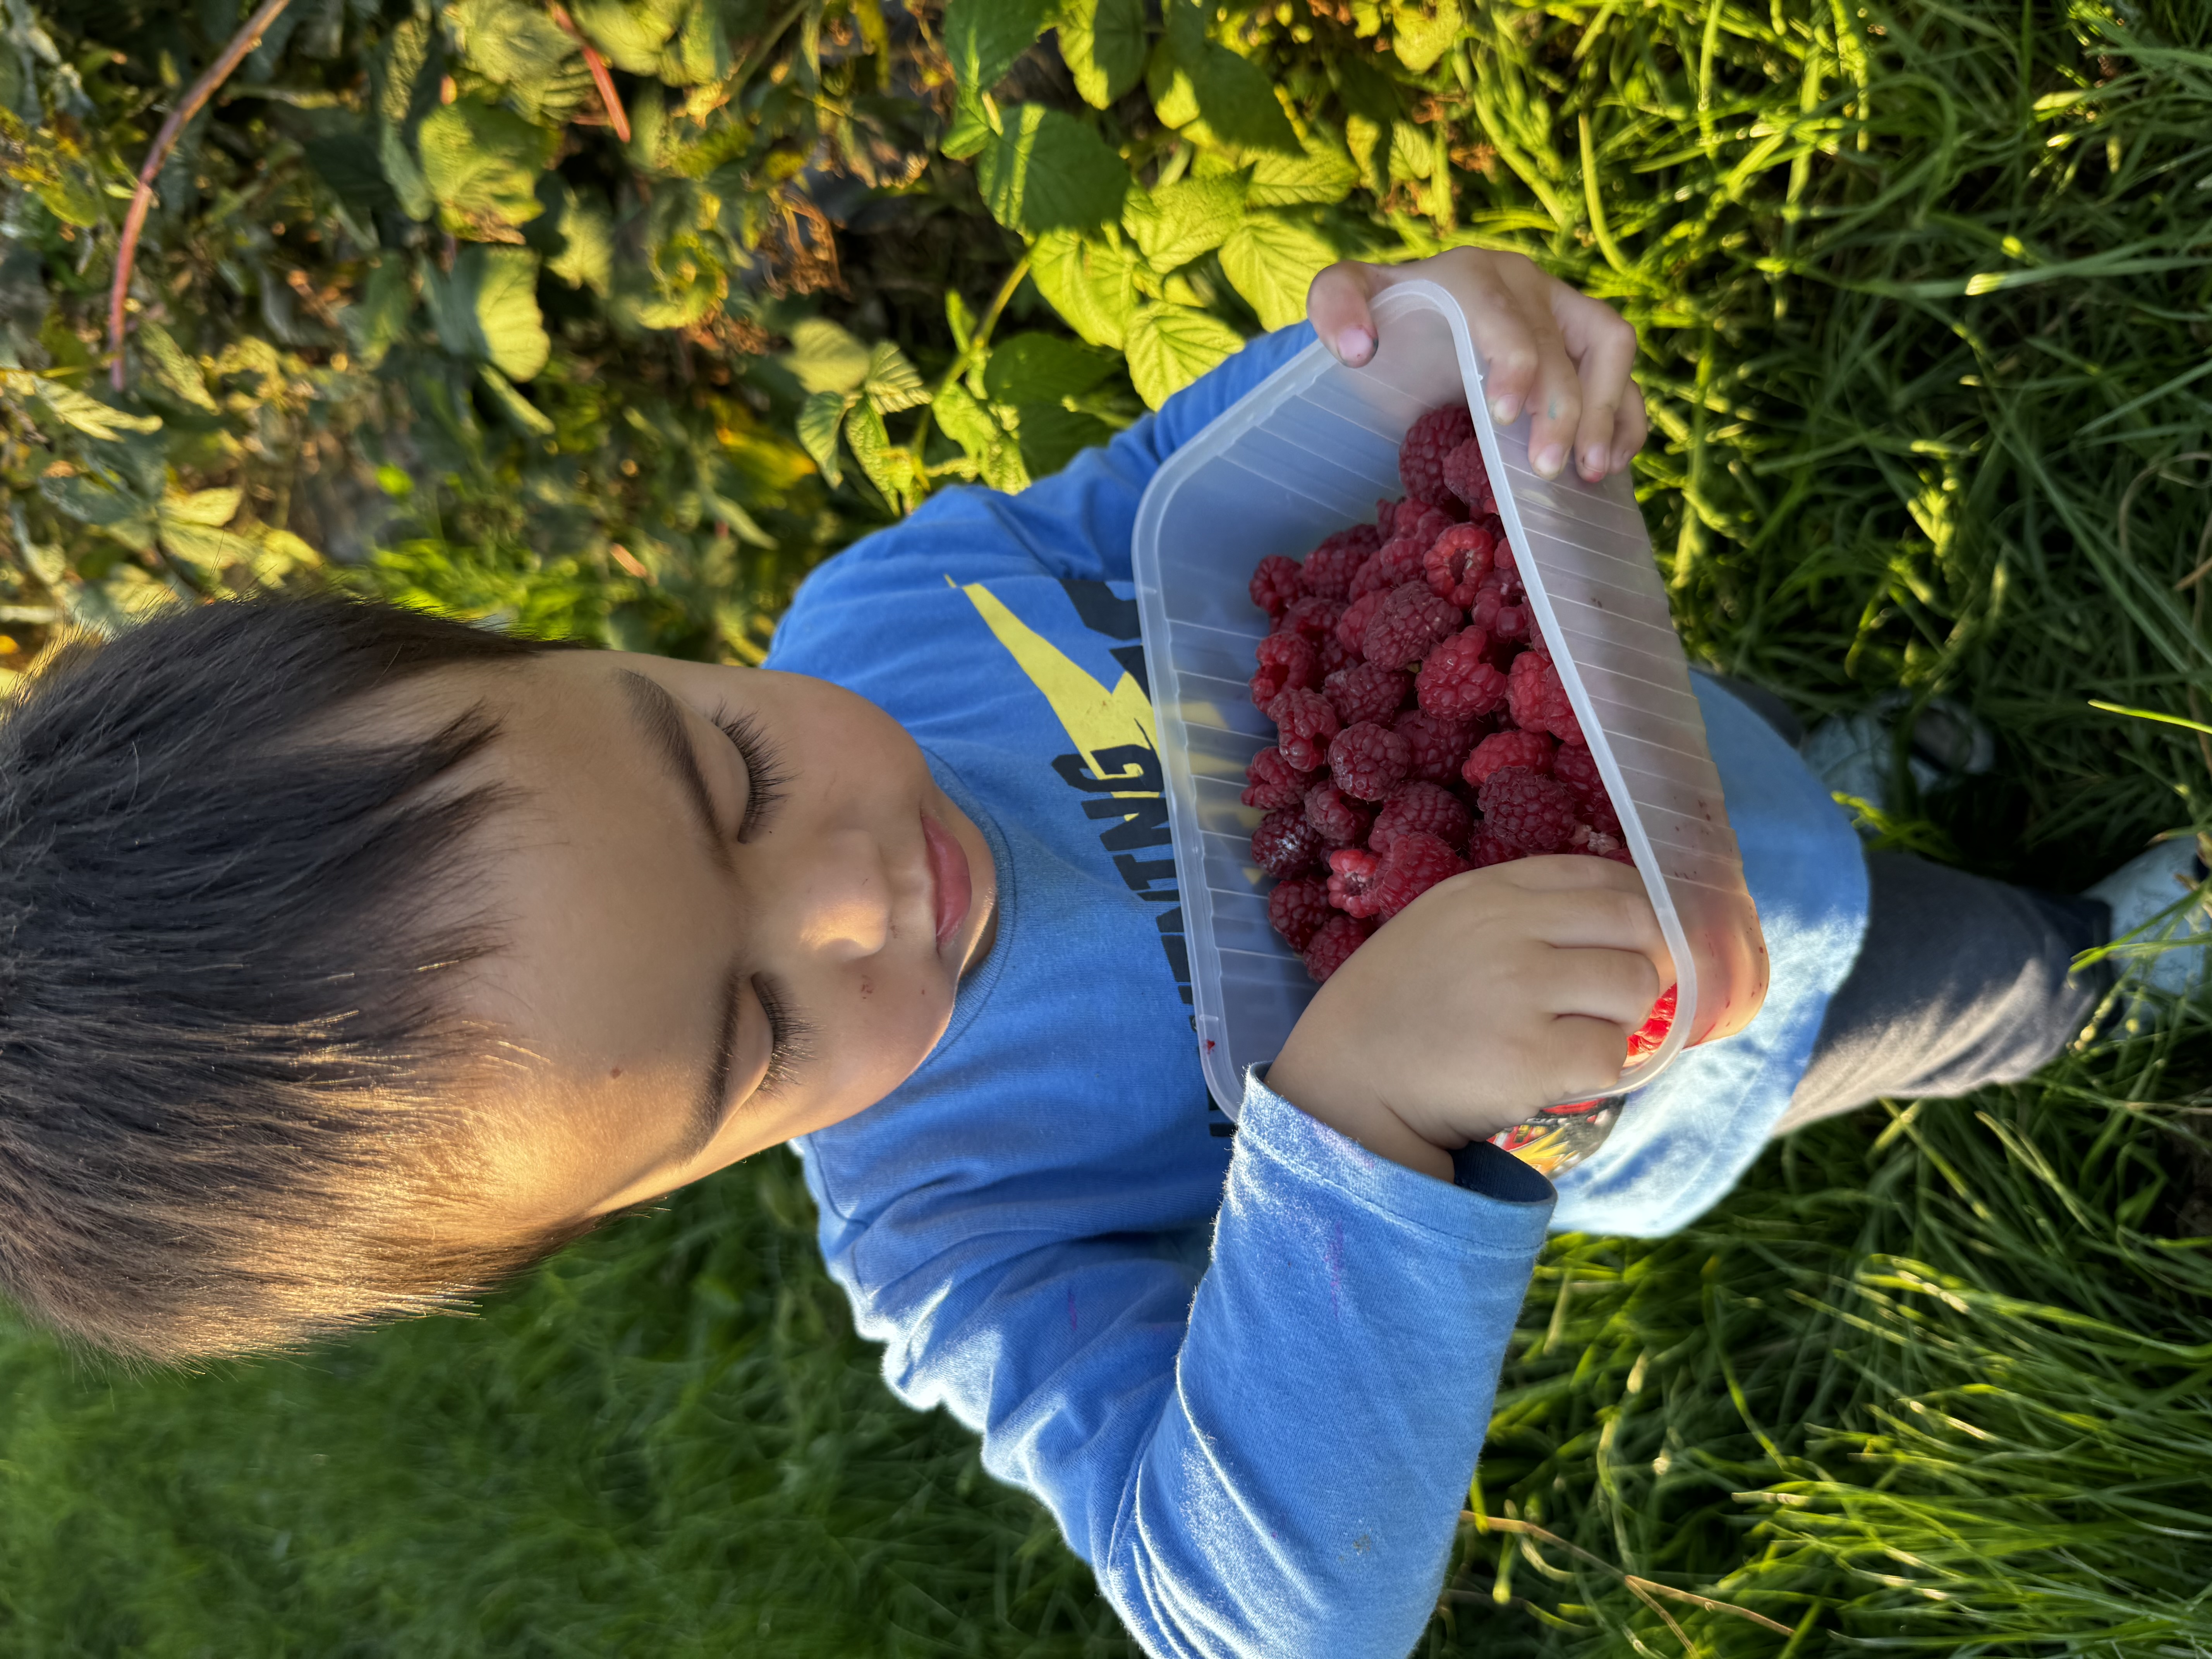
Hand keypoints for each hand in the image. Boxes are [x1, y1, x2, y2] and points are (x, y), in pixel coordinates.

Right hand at [1266, 856, 1674, 1181]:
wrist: (1347, 1081)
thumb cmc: (1402, 1008)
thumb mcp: (1446, 926)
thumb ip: (1521, 914)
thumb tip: (1624, 924)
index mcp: (1488, 891)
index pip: (1604, 876)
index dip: (1642, 908)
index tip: (1641, 941)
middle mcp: (1506, 930)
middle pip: (1637, 924)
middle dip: (1650, 962)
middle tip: (1622, 997)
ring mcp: (1518, 991)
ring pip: (1633, 988)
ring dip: (1622, 1020)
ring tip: (1575, 1036)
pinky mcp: (1529, 1057)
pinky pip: (1609, 1055)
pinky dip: (1594, 1071)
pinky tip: (1553, 1074)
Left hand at [1305, 249, 1646, 484]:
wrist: (1414, 321)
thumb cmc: (1384, 317)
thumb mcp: (1341, 300)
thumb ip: (1335, 305)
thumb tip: (1359, 348)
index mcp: (1470, 275)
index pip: (1502, 313)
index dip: (1514, 361)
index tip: (1504, 417)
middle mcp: (1527, 286)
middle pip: (1563, 343)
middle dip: (1561, 409)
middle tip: (1546, 469)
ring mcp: (1563, 313)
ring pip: (1610, 348)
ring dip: (1607, 410)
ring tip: (1592, 471)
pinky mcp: (1585, 344)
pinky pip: (1624, 373)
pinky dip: (1624, 416)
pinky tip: (1609, 463)